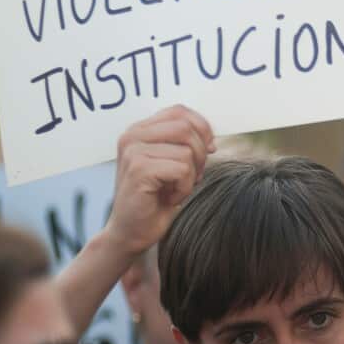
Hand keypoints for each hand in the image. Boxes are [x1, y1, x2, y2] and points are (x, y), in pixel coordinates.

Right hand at [102, 105, 214, 255]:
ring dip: (191, 174)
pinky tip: (170, 199)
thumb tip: (212, 139)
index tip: (209, 150)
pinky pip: (182, 169)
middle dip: (200, 153)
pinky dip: (184, 188)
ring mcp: (133, 152)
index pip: (179, 111)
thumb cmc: (154, 199)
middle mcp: (132, 136)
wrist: (131, 232)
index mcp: (139, 130)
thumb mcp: (170, 164)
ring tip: (176, 189)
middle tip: (192, 176)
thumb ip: (183, 144)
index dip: (202, 128)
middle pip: (186, 127)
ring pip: (187, 150)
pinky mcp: (139, 170)